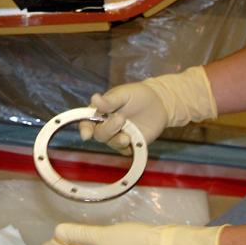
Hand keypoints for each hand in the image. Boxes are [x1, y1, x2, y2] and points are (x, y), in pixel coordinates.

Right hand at [80, 66, 216, 152]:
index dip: (84, 128)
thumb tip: (94, 99)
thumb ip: (110, 100)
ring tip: (128, 135)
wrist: (160, 104)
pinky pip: (125, 151)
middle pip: (99, 134)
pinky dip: (128, 148)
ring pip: (111, 143)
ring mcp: (118, 135)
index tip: (86, 134)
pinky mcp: (130, 144)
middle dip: (108, 129)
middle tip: (121, 119)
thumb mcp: (125, 94)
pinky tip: (134, 140)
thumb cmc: (139, 95)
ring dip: (117, 140)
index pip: (87, 121)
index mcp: (101, 111)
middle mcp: (106, 125)